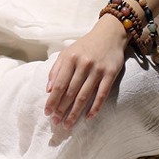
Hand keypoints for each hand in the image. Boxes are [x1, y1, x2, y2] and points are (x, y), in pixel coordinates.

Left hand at [44, 14, 127, 129]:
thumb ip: (56, 69)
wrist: (109, 34)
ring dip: (75, 112)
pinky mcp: (110, 74)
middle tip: (56, 123)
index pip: (59, 84)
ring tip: (68, 124)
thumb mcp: (67, 52)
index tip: (47, 113)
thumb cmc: (85, 46)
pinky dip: (95, 108)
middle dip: (62, 109)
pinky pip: (102, 94)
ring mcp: (97, 70)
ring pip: (84, 96)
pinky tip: (88, 118)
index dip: (52, 100)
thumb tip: (48, 89)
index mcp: (70, 58)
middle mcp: (83, 64)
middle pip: (70, 92)